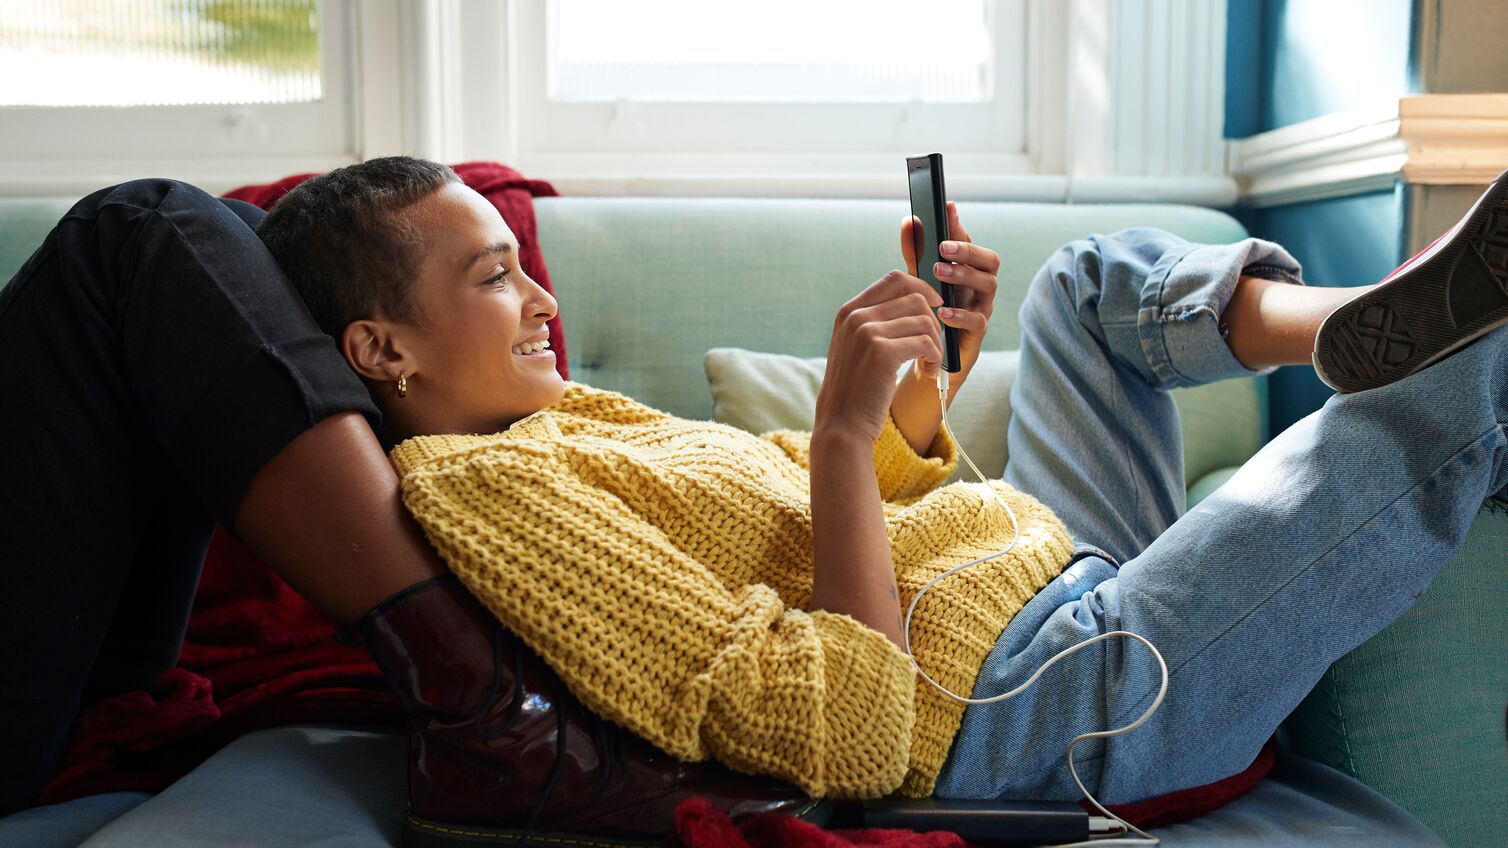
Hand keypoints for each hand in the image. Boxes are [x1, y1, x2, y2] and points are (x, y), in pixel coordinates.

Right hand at [815, 270, 944, 443]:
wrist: (842, 424)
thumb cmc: (855, 390)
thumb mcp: (856, 348)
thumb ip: (875, 323)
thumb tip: (917, 302)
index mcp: (849, 311)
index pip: (895, 279)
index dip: (921, 288)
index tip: (935, 307)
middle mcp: (856, 316)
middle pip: (914, 297)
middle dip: (933, 322)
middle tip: (933, 347)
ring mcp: (867, 332)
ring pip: (924, 320)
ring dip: (936, 343)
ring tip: (931, 364)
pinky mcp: (882, 351)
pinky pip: (926, 342)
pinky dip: (935, 358)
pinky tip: (929, 374)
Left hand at [899, 201, 997, 385]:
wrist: (928, 357)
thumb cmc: (927, 312)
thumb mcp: (918, 280)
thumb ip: (915, 253)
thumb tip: (909, 221)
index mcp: (967, 269)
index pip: (968, 242)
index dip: (959, 225)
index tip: (947, 207)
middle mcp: (979, 285)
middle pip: (990, 260)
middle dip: (968, 250)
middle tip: (944, 247)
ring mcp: (982, 307)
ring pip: (989, 285)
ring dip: (964, 275)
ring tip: (939, 272)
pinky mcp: (978, 332)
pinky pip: (978, 320)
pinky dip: (960, 314)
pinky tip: (942, 311)